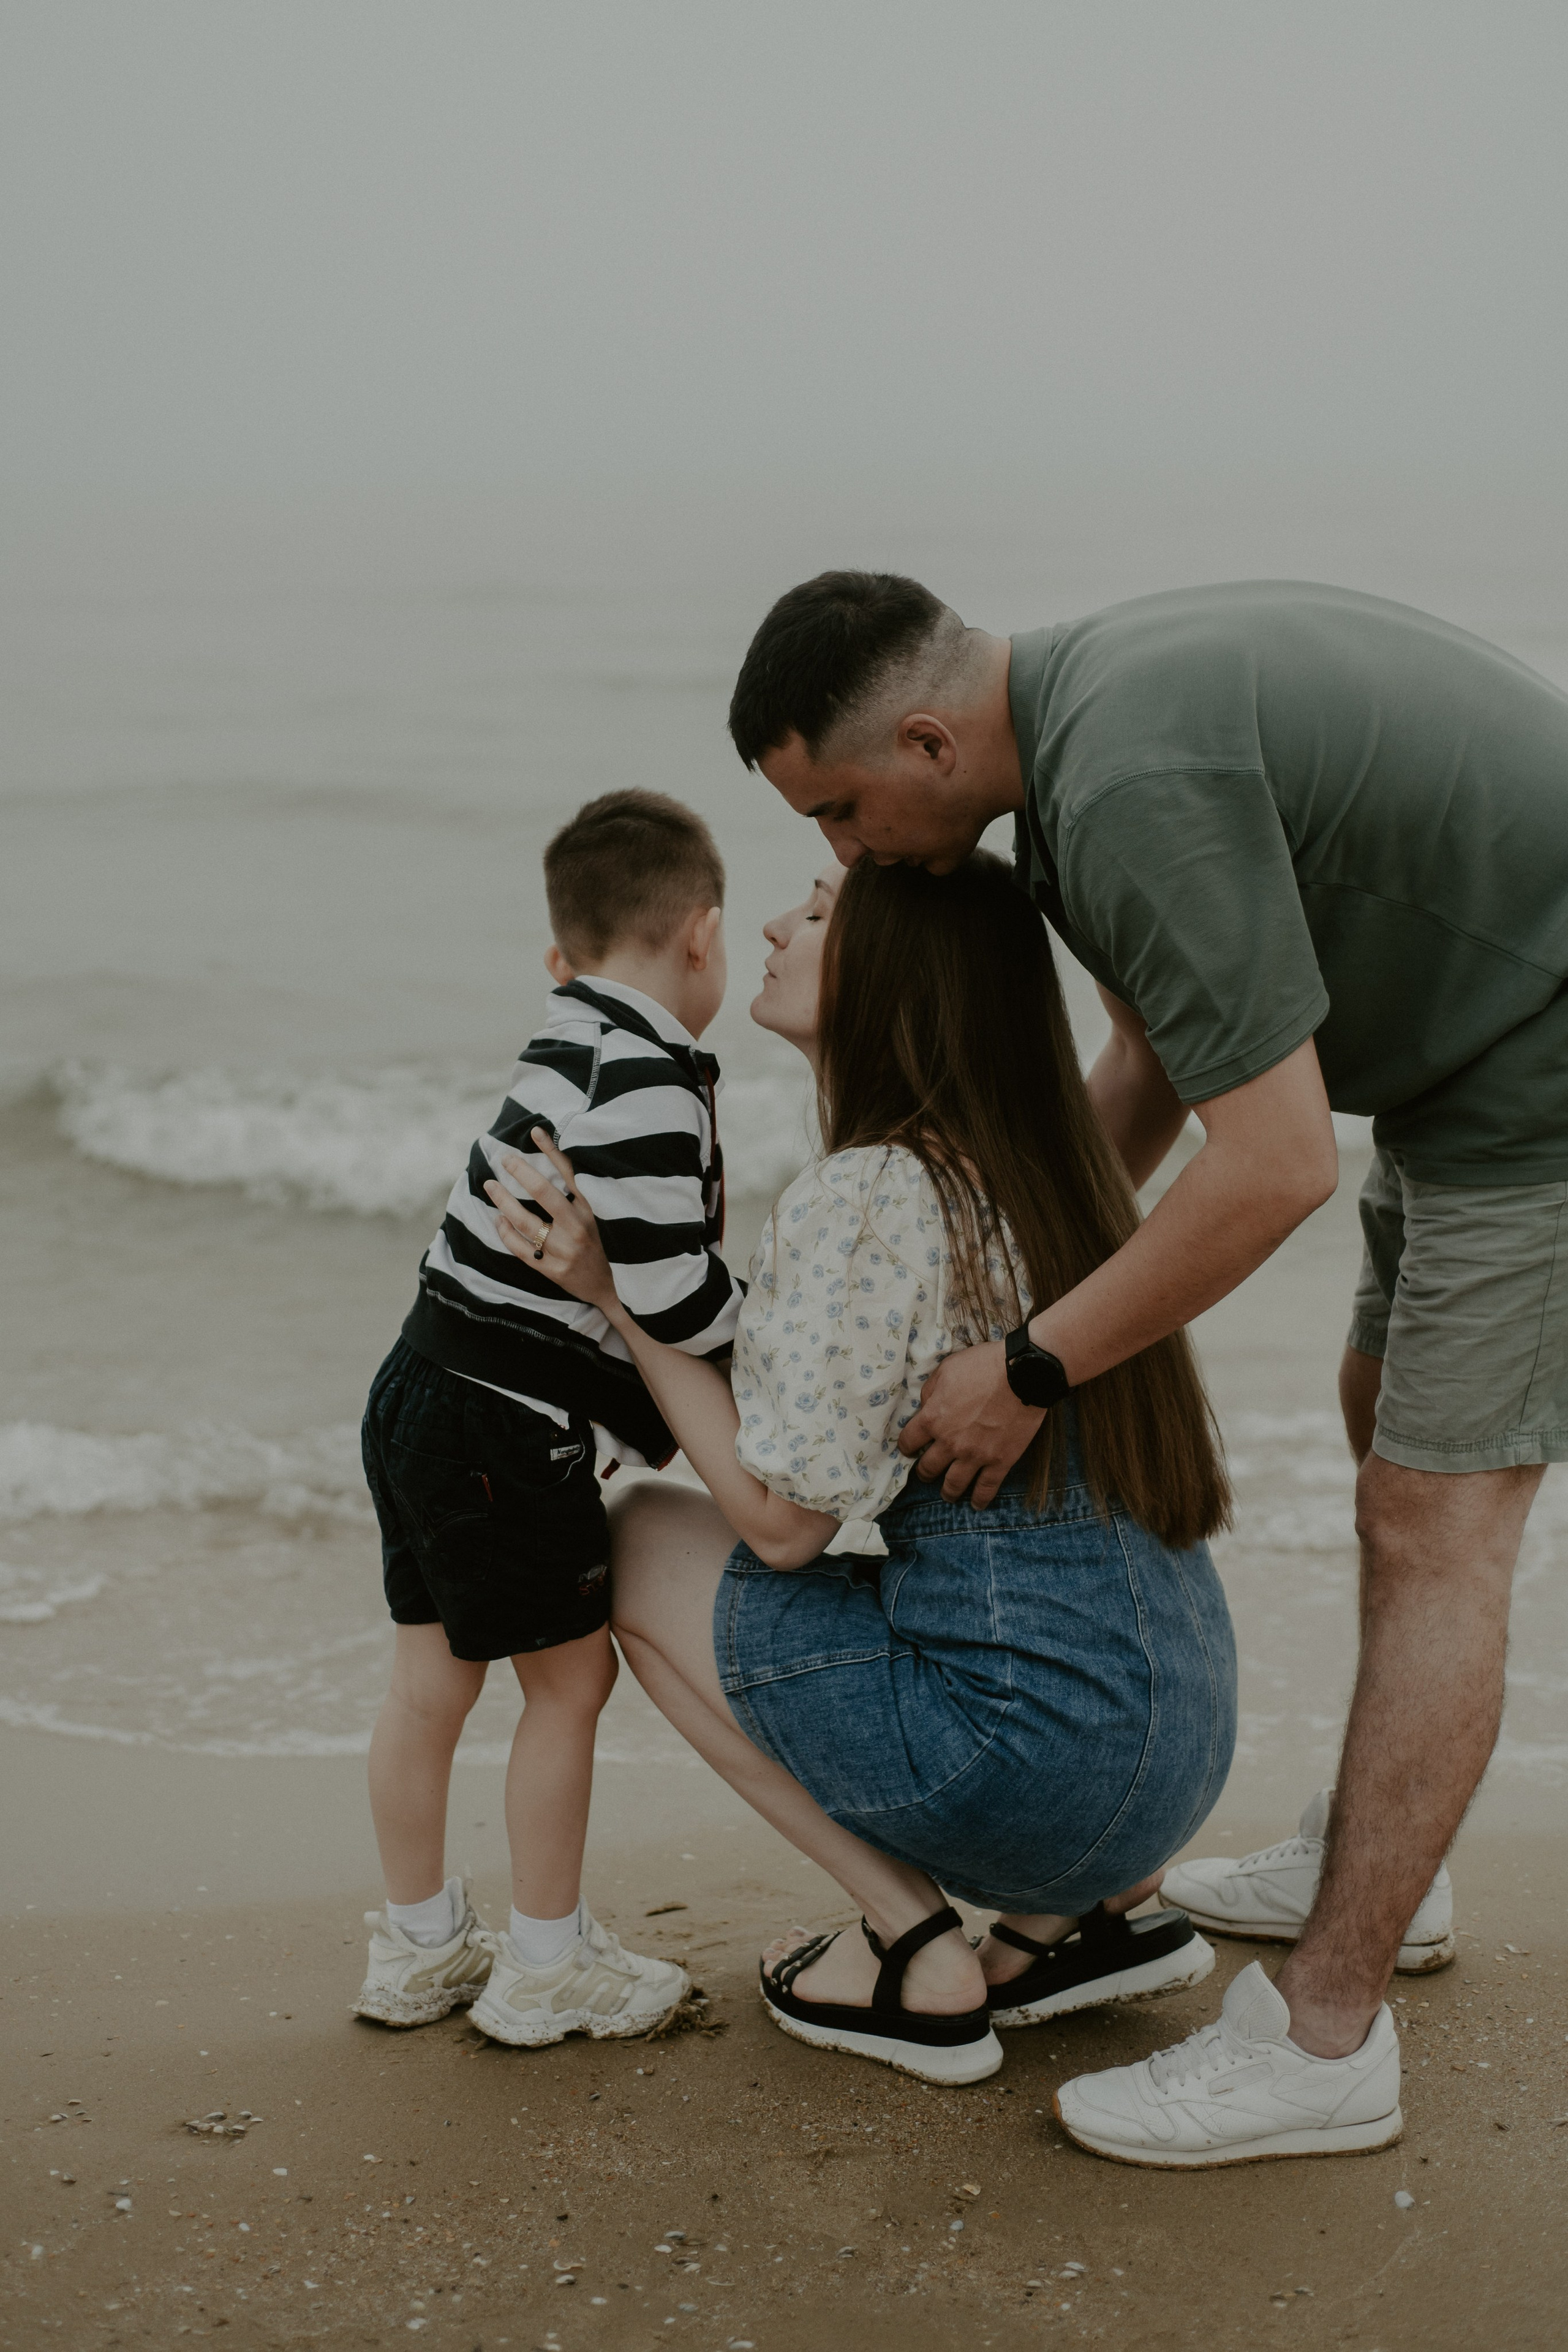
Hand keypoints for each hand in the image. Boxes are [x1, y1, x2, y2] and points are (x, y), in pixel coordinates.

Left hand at [484, 1129, 619, 1315]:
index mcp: (589, 1210)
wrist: (607, 1287)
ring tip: (490, 1186)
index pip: (570, 1173)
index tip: (534, 1132)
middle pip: (544, 1193)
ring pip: (526, 1222)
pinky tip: (497, 1220)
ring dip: (504, 1202)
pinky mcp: (552, 1269)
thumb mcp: (591, 1215)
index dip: (552, 1151)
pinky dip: (505, 1233)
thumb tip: (551, 1158)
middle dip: (521, 1173)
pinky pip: (522, 1249)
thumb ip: (573, 1192)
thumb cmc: (595, 1243)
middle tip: (504, 1160)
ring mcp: (564, 1250)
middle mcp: (577, 1228)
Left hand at [897, 1340, 1044, 1508]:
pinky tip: (976, 1504)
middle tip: (927, 1473)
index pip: (909, 1441)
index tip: (910, 1449)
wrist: (1023, 1375)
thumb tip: (925, 1405)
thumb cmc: (984, 1366)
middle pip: (928, 1468)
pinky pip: (986, 1488)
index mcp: (933, 1418)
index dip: (907, 1447)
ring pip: (953, 1485)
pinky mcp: (999, 1462)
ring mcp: (975, 1456)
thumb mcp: (947, 1369)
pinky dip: (980, 1500)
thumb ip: (931, 1390)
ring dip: (947, 1492)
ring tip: (948, 1494)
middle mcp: (949, 1442)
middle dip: (924, 1472)